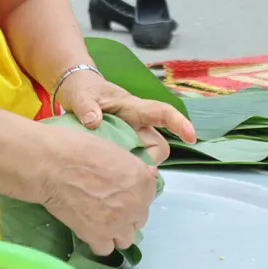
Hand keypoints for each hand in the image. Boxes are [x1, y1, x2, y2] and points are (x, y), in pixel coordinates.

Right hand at [39, 127, 161, 256]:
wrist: (51, 164)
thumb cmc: (78, 148)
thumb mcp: (114, 149)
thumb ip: (133, 168)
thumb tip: (148, 174)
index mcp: (142, 180)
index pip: (148, 197)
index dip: (133, 196)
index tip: (120, 193)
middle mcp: (136, 204)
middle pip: (139, 220)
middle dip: (126, 215)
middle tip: (108, 207)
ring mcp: (118, 222)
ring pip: (126, 239)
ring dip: (115, 232)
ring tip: (99, 222)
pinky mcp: (98, 236)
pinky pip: (106, 248)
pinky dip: (98, 242)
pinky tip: (89, 230)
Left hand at [56, 69, 195, 163]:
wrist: (76, 92)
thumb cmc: (83, 90)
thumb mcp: (81, 96)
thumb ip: (86, 107)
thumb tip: (94, 122)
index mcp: (133, 108)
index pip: (162, 113)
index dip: (179, 124)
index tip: (191, 137)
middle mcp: (138, 124)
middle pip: (158, 146)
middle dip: (150, 161)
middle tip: (127, 170)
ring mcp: (132, 137)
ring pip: (146, 157)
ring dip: (137, 167)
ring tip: (115, 173)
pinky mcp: (123, 148)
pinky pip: (133, 162)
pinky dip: (127, 171)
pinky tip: (111, 177)